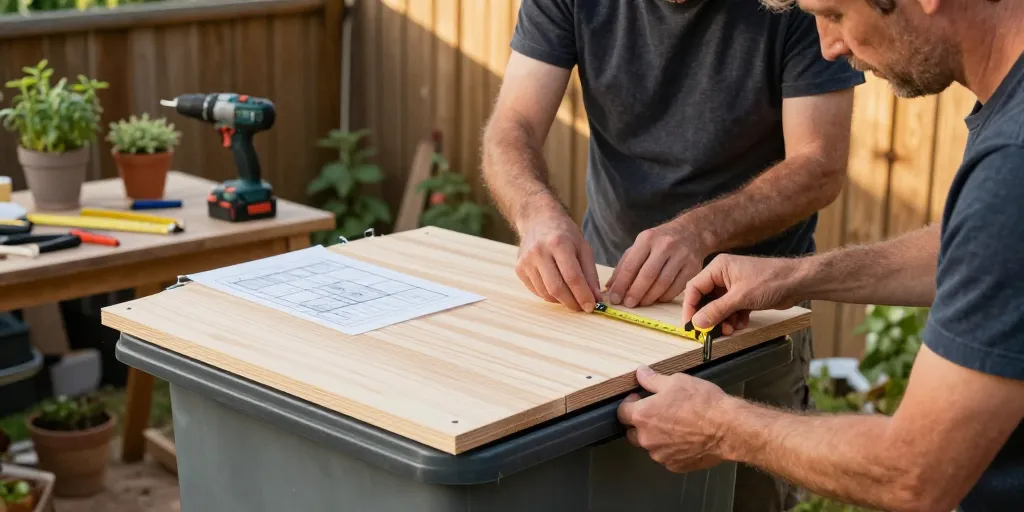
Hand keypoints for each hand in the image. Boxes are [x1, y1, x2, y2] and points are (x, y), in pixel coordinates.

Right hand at [515, 209, 602, 311]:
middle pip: (556, 288)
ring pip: (545, 293)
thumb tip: (595, 298)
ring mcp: (526, 261)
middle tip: (581, 307)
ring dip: (561, 301)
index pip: (572, 277)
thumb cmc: (564, 234)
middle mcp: (539, 252)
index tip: (591, 306)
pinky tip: (557, 290)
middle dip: (572, 303)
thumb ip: (590, 273)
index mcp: (558, 243)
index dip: (583, 295)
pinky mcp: (519, 269)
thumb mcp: (583, 247)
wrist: (538, 220)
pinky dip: (549, 296)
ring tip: (571, 298)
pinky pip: (536, 291)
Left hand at [606, 221, 707, 307]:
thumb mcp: (640, 245)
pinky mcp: (693, 268)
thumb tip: (610, 288)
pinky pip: (676, 289)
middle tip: (628, 304)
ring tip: (641, 303)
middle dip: (635, 293)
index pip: (631, 266)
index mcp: (647, 239)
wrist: (691, 232)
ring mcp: (681, 256)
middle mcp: (665, 246)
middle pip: (647, 276)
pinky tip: (656, 298)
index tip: (615, 299)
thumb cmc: (660, 241)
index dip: (621, 285)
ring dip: (649, 298)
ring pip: (662, 284)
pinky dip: (663, 297)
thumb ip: (624, 265)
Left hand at [616, 366, 729, 472]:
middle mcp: (647, 438)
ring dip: (657, 437)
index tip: (640, 399)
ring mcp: (660, 454)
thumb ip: (653, 380)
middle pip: (633, 432)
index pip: (621, 412)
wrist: (727, 428)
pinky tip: (686, 438)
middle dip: (641, 423)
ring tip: (677, 425)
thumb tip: (641, 373)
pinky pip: (667, 456)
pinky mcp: (675, 465)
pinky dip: (672, 448)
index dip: (630, 404)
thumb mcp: (676, 381)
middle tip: (659, 412)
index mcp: (643, 416)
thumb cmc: (702, 403)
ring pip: (651, 445)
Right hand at [682, 254, 804, 331]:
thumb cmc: (770, 281)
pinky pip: (731, 309)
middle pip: (706, 299)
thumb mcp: (740, 298)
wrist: (797, 282)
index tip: (690, 325)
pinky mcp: (744, 295)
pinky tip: (741, 323)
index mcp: (718, 268)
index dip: (690, 307)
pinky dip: (734, 318)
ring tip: (729, 330)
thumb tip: (698, 322)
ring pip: (719, 306)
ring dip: (723, 320)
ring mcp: (734, 285)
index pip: (694, 288)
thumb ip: (717, 310)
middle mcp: (723, 275)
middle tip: (710, 332)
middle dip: (709, 316)